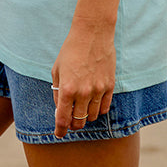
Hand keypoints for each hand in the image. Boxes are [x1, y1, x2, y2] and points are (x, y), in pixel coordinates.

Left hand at [50, 16, 115, 137]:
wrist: (92, 33)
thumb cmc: (71, 49)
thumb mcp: (57, 69)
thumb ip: (57, 91)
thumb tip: (60, 108)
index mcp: (67, 88)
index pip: (63, 119)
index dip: (60, 130)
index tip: (59, 133)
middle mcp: (83, 93)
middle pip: (78, 122)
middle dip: (72, 125)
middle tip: (70, 121)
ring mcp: (98, 90)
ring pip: (92, 117)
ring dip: (85, 117)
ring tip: (81, 110)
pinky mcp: (109, 86)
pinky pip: (104, 108)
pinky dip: (97, 110)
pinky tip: (92, 104)